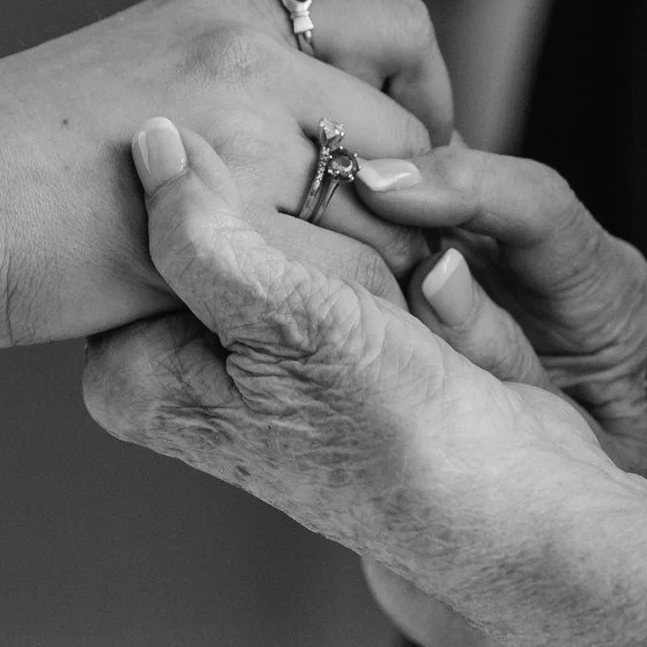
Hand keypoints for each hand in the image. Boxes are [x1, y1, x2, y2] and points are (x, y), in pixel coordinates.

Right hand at [0, 0, 448, 350]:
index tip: (400, 169)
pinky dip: (349, 314)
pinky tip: (315, 340)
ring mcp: (235, 127)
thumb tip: (270, 168)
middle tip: (389, 265)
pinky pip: (343, 271)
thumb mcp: (116, 93)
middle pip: (402, 128)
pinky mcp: (222, 216)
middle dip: (413, 204)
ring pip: (387, 204)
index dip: (421, 102)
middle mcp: (243, 50)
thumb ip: (209, 111)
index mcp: (222, 14)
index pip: (391, 28)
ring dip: (386, 264)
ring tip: (355, 312)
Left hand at [81, 119, 608, 598]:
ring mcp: (249, 355)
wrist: (511, 506)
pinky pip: (344, 264)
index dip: (229, 205)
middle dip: (310, 238)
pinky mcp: (318, 343)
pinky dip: (388, 270)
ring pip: (293, 236)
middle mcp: (178, 368)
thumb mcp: (288, 321)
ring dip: (360, 251)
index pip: (140, 236)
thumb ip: (200, 233)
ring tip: (399, 324)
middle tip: (363, 313)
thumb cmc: (401, 440)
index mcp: (135, 374)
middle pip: (220, 230)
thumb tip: (149, 139)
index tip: (301, 260)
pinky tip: (419, 318)